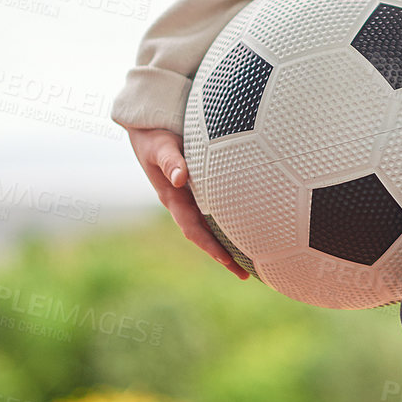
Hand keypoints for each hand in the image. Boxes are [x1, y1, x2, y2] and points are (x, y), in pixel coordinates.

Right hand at [125, 125, 249, 278]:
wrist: (147, 127)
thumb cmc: (154, 136)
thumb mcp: (160, 146)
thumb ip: (171, 160)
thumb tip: (180, 178)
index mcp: (173, 198)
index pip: (193, 229)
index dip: (209, 246)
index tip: (227, 261)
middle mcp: (184, 202)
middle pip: (205, 235)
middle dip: (223, 255)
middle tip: (246, 274)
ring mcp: (191, 197)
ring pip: (212, 225)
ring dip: (229, 242)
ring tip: (254, 258)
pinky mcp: (200, 187)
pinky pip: (217, 208)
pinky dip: (231, 220)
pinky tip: (249, 224)